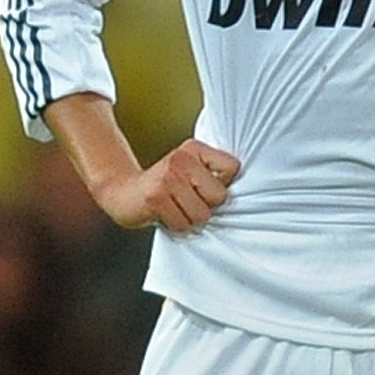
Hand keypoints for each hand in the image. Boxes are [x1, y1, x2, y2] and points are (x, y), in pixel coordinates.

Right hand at [98, 137, 239, 234]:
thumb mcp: (189, 170)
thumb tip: (251, 191)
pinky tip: (164, 214)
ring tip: (175, 208)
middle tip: (186, 201)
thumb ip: (213, 174)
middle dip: (206, 206)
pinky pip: (183, 225)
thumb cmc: (164, 186)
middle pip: (219, 196)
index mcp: (195, 148)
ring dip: (189, 219)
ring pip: (202, 214)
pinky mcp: (155, 198)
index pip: (232, 168)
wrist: (122, 192)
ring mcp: (167, 178)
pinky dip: (176, 226)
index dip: (222, 185)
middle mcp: (181, 159)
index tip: (205, 188)